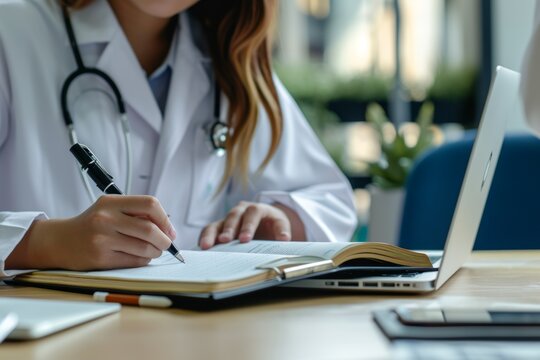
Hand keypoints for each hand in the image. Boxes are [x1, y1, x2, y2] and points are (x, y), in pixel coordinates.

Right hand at [6, 195, 175, 270]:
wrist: (59, 241)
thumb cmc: (91, 224)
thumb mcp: (110, 209)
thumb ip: (136, 213)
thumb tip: (168, 228)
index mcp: (111, 202)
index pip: (150, 204)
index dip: (165, 219)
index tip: (169, 230)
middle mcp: (106, 218)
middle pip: (149, 229)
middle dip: (164, 240)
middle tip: (166, 244)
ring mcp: (102, 239)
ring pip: (144, 247)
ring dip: (156, 252)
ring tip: (154, 251)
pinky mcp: (100, 258)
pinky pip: (133, 261)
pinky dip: (144, 260)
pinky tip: (141, 257)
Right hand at [199, 201, 305, 249]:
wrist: (264, 220)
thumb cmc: (272, 224)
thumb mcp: (280, 224)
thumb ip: (282, 231)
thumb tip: (284, 239)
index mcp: (257, 208)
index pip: (252, 214)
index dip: (248, 225)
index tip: (245, 239)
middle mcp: (240, 210)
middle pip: (233, 217)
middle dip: (228, 229)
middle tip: (225, 241)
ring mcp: (228, 218)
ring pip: (218, 223)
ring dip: (211, 234)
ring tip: (206, 246)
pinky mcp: (220, 226)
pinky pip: (210, 230)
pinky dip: (204, 238)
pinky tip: (200, 247)